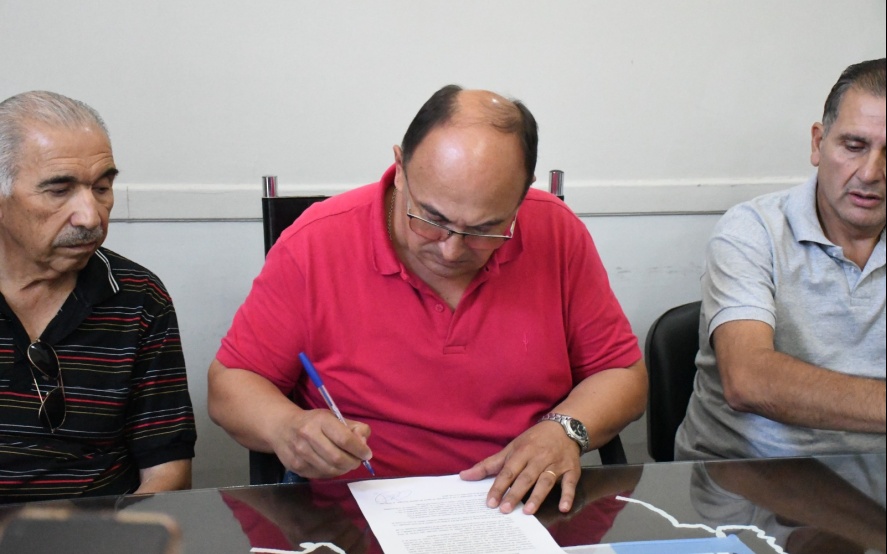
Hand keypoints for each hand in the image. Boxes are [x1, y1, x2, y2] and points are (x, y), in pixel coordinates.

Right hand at [272, 408, 371, 478]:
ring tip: (347, 463)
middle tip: (357, 461)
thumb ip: (354, 428)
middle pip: (338, 458)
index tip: (367, 454)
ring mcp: (300, 453)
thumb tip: (364, 444)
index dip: (360, 450)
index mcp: (321, 421)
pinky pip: (321, 475)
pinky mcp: (296, 467)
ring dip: (344, 469)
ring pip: (330, 469)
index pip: (345, 439)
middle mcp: (308, 436)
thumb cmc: (314, 422)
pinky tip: (334, 466)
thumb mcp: (334, 417)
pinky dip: (332, 473)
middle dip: (353, 462)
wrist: (282, 427)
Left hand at [459, 421, 580, 514]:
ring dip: (537, 496)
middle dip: (515, 493)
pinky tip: (563, 508)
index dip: (498, 486)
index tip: (490, 502)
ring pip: (546, 481)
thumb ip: (489, 464)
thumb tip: (464, 476)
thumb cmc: (533, 440)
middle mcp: (538, 458)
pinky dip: (567, 495)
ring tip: (528, 512)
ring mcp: (556, 464)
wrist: (564, 427)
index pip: (508, 471)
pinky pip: (570, 483)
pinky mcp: (571, 470)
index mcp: (522, 452)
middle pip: (526, 477)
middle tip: (505, 510)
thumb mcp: (511, 448)